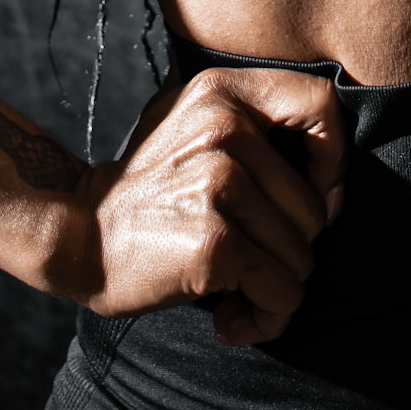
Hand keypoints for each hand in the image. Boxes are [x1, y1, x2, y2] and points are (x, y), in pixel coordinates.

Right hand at [56, 66, 346, 343]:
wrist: (78, 236)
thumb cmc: (147, 192)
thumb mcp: (192, 125)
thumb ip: (252, 125)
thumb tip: (332, 180)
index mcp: (225, 91)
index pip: (321, 104)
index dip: (331, 161)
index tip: (311, 198)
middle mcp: (225, 125)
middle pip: (315, 206)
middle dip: (291, 250)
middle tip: (250, 263)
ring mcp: (220, 181)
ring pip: (302, 255)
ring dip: (276, 289)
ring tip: (236, 290)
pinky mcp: (215, 239)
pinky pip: (281, 292)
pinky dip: (264, 318)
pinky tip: (231, 319)